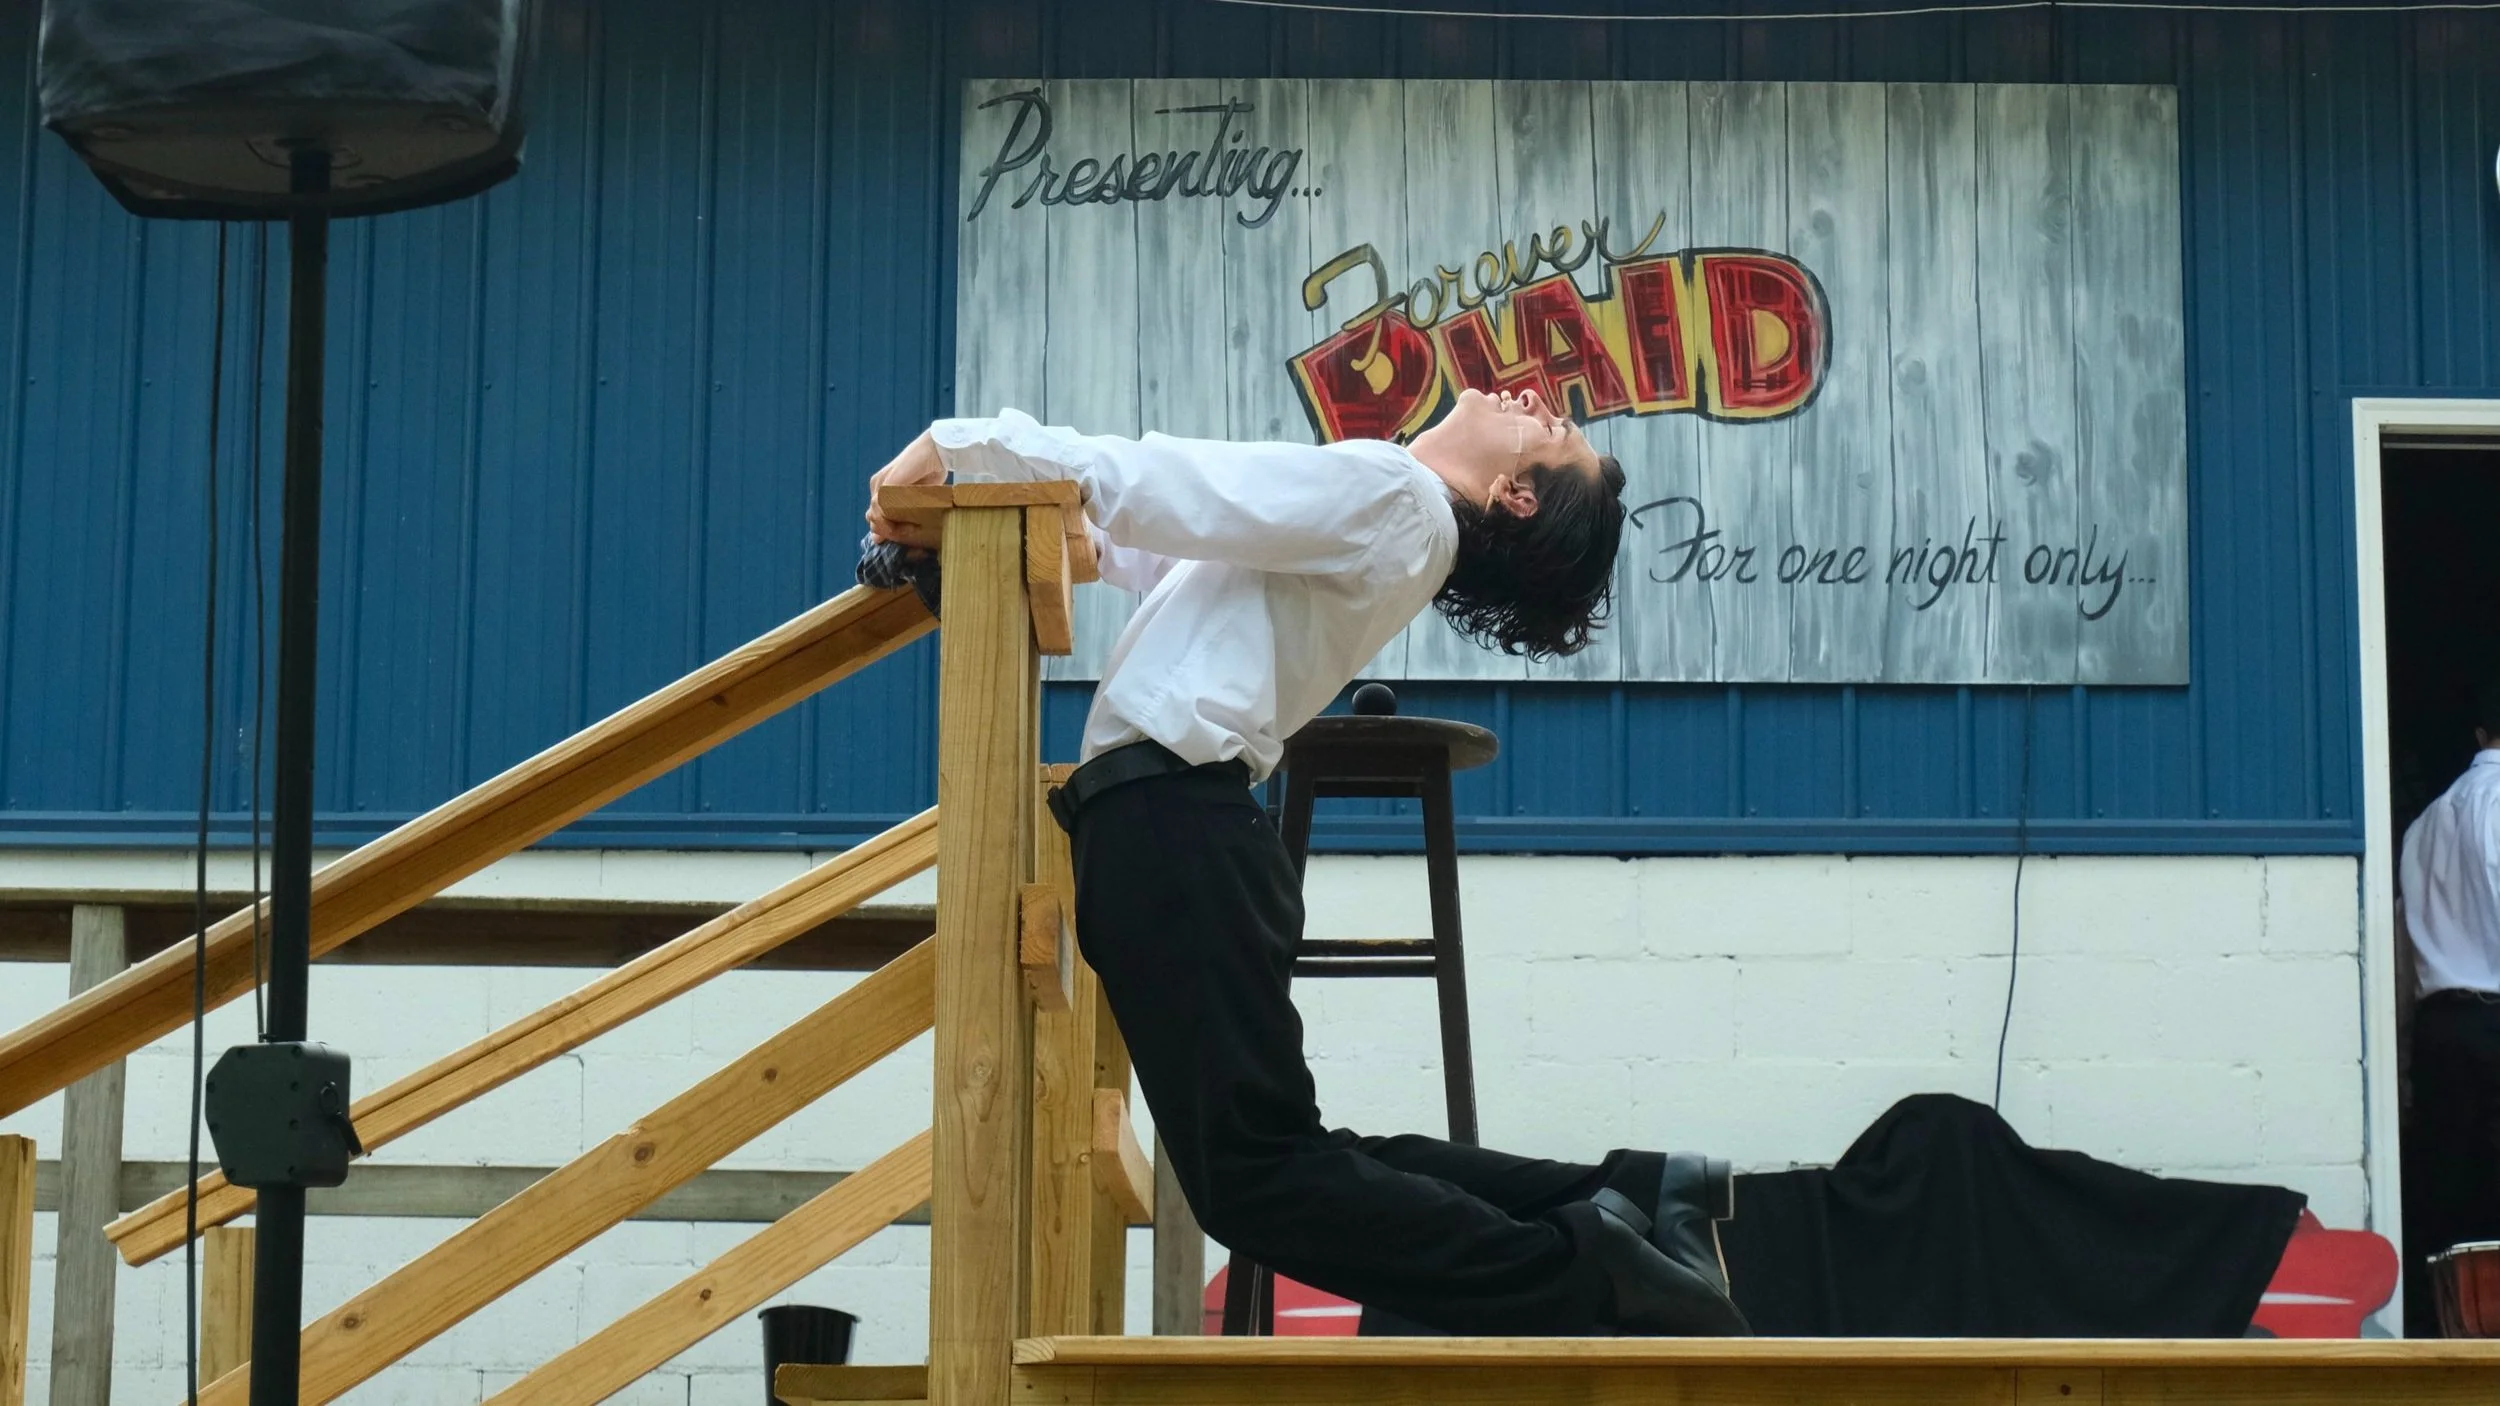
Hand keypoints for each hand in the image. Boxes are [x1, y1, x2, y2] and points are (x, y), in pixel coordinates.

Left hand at [866, 430, 945, 549]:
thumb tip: (880, 538)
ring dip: (889, 528)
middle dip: (885, 531)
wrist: (936, 451)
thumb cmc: (930, 472)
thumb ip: (900, 513)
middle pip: (873, 517)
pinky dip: (889, 521)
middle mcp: (877, 484)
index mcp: (881, 486)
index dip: (885, 529)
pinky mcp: (886, 483)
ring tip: (907, 532)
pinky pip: (880, 508)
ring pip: (875, 515)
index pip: (875, 515)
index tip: (901, 536)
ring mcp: (880, 484)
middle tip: (904, 536)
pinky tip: (906, 525)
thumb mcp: (914, 497)